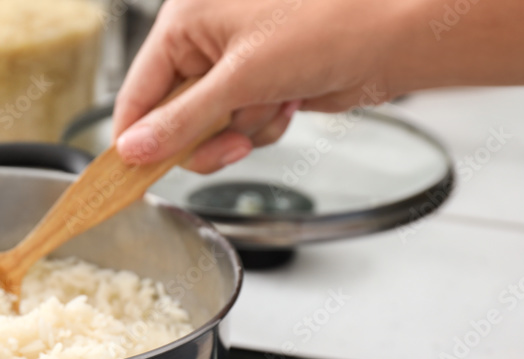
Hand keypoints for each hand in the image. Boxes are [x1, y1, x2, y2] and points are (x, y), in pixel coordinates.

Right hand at [113, 0, 409, 170]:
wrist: (394, 36)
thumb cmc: (326, 26)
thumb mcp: (240, 79)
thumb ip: (181, 121)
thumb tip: (133, 149)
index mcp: (187, 19)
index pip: (138, 90)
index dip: (135, 136)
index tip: (130, 174)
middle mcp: (206, 38)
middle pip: (174, 114)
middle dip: (206, 135)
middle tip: (232, 143)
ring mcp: (236, 62)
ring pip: (211, 126)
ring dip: (243, 129)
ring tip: (276, 101)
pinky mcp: (263, 82)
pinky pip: (242, 126)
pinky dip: (264, 125)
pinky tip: (290, 102)